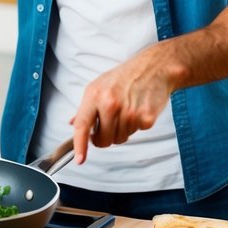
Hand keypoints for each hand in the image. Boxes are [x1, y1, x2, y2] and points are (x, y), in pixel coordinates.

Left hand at [70, 42, 180, 163]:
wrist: (154, 68)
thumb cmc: (125, 77)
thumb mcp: (99, 85)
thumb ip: (86, 107)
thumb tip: (73, 124)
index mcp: (95, 95)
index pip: (82, 125)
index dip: (79, 145)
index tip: (79, 159)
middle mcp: (110, 104)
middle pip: (103, 140)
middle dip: (105, 137)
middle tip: (111, 122)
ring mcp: (129, 112)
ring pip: (120, 139)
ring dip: (122, 130)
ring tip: (127, 109)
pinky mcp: (145, 118)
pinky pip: (136, 133)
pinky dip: (136, 126)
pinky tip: (137, 109)